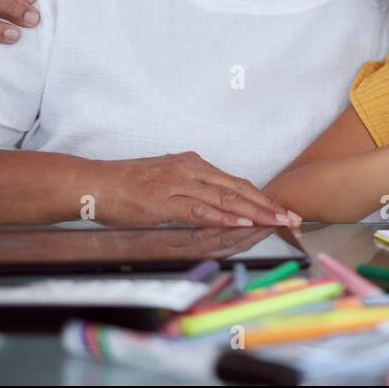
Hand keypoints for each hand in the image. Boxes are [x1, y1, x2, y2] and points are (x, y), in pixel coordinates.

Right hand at [88, 151, 301, 227]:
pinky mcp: (166, 201)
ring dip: (255, 212)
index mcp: (193, 164)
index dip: (262, 197)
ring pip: (226, 199)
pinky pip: (200, 210)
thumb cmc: (127, 185)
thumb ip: (190, 188)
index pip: (236, 182)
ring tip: (277, 222)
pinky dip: (224, 218)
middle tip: (292, 218)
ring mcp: (179, 184)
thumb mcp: (166, 180)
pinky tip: (242, 223)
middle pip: (238, 188)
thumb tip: (214, 202)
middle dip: (268, 205)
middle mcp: (191, 169)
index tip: (283, 209)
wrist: (95, 183)